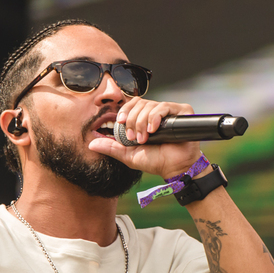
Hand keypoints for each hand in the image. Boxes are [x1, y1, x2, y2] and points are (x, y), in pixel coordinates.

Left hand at [87, 97, 201, 179]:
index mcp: (145, 118)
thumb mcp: (128, 154)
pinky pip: (164, 107)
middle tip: (134, 138)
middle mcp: (157, 112)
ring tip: (145, 138)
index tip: (120, 122)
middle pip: (139, 104)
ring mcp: (170, 112)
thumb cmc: (155, 161)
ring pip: (149, 106)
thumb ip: (111, 148)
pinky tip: (153, 130)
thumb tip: (91, 145)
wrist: (174, 168)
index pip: (132, 104)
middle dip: (133, 121)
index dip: (125, 111)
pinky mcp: (182, 112)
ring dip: (142, 122)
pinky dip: (155, 118)